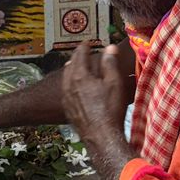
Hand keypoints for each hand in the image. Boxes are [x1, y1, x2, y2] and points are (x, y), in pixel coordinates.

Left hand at [62, 42, 131, 179]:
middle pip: (71, 64)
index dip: (85, 46)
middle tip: (82, 51)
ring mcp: (66, 97)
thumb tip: (109, 47)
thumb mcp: (114, 83)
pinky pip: (66, 89)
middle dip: (77, 56)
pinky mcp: (67, 108)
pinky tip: (73, 86)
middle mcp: (69, 83)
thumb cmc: (110, 109)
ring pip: (66, 77)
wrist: (101, 137)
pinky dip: (69, 81)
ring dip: (71, 68)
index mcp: (80, 75)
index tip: (88, 42)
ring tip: (75, 65)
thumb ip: (110, 63)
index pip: (80, 54)